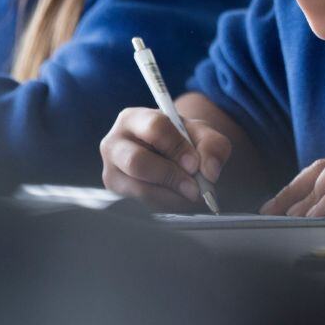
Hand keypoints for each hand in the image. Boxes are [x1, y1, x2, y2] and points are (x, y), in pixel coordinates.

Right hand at [99, 106, 230, 211]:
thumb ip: (213, 145)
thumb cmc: (180, 141)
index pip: (155, 128)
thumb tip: (210, 171)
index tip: (195, 164)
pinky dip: (165, 205)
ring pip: (139, 189)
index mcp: (134, 118)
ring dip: (171, 196)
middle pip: (137, 162)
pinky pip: (141, 206)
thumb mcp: (201, 134)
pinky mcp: (116, 194)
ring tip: (191, 194)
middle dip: (170, 176)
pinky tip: (178, 199)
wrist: (168, 155)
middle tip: (195, 187)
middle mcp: (114, 144)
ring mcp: (111, 171)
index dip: (177, 147)